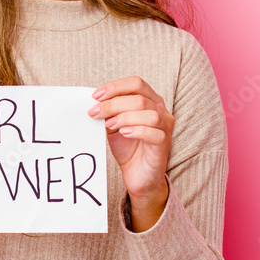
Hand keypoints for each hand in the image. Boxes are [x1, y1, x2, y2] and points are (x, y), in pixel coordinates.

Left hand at [87, 76, 173, 201]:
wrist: (137, 175)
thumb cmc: (128, 148)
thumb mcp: (114, 126)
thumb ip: (108, 113)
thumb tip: (94, 103)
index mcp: (150, 101)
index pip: (136, 83)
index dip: (115, 87)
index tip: (95, 96)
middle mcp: (161, 111)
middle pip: (139, 98)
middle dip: (113, 104)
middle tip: (95, 112)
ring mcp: (165, 127)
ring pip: (149, 114)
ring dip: (124, 117)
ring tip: (109, 125)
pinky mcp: (164, 144)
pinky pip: (154, 132)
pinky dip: (137, 130)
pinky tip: (124, 133)